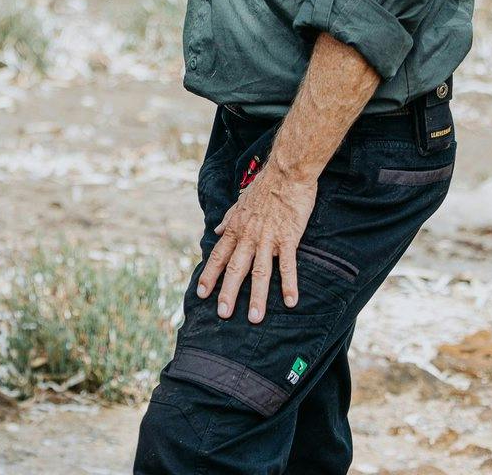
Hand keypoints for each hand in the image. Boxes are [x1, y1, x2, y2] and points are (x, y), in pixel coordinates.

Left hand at [197, 167, 317, 322]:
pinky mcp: (288, 238)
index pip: (218, 256)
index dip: (209, 275)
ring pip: (260, 271)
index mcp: (236, 229)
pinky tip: (290, 301)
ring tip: (254, 318)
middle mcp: (248, 236)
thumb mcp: (239, 203)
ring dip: (256, 296)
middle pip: (235, 268)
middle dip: (228, 292)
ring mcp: (268, 238)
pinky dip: (289, 283)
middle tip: (222, 314)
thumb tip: (216, 231)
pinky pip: (288, 264)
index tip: (201, 293)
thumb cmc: (264, 187)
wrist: (285, 173)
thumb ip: (228, 220)